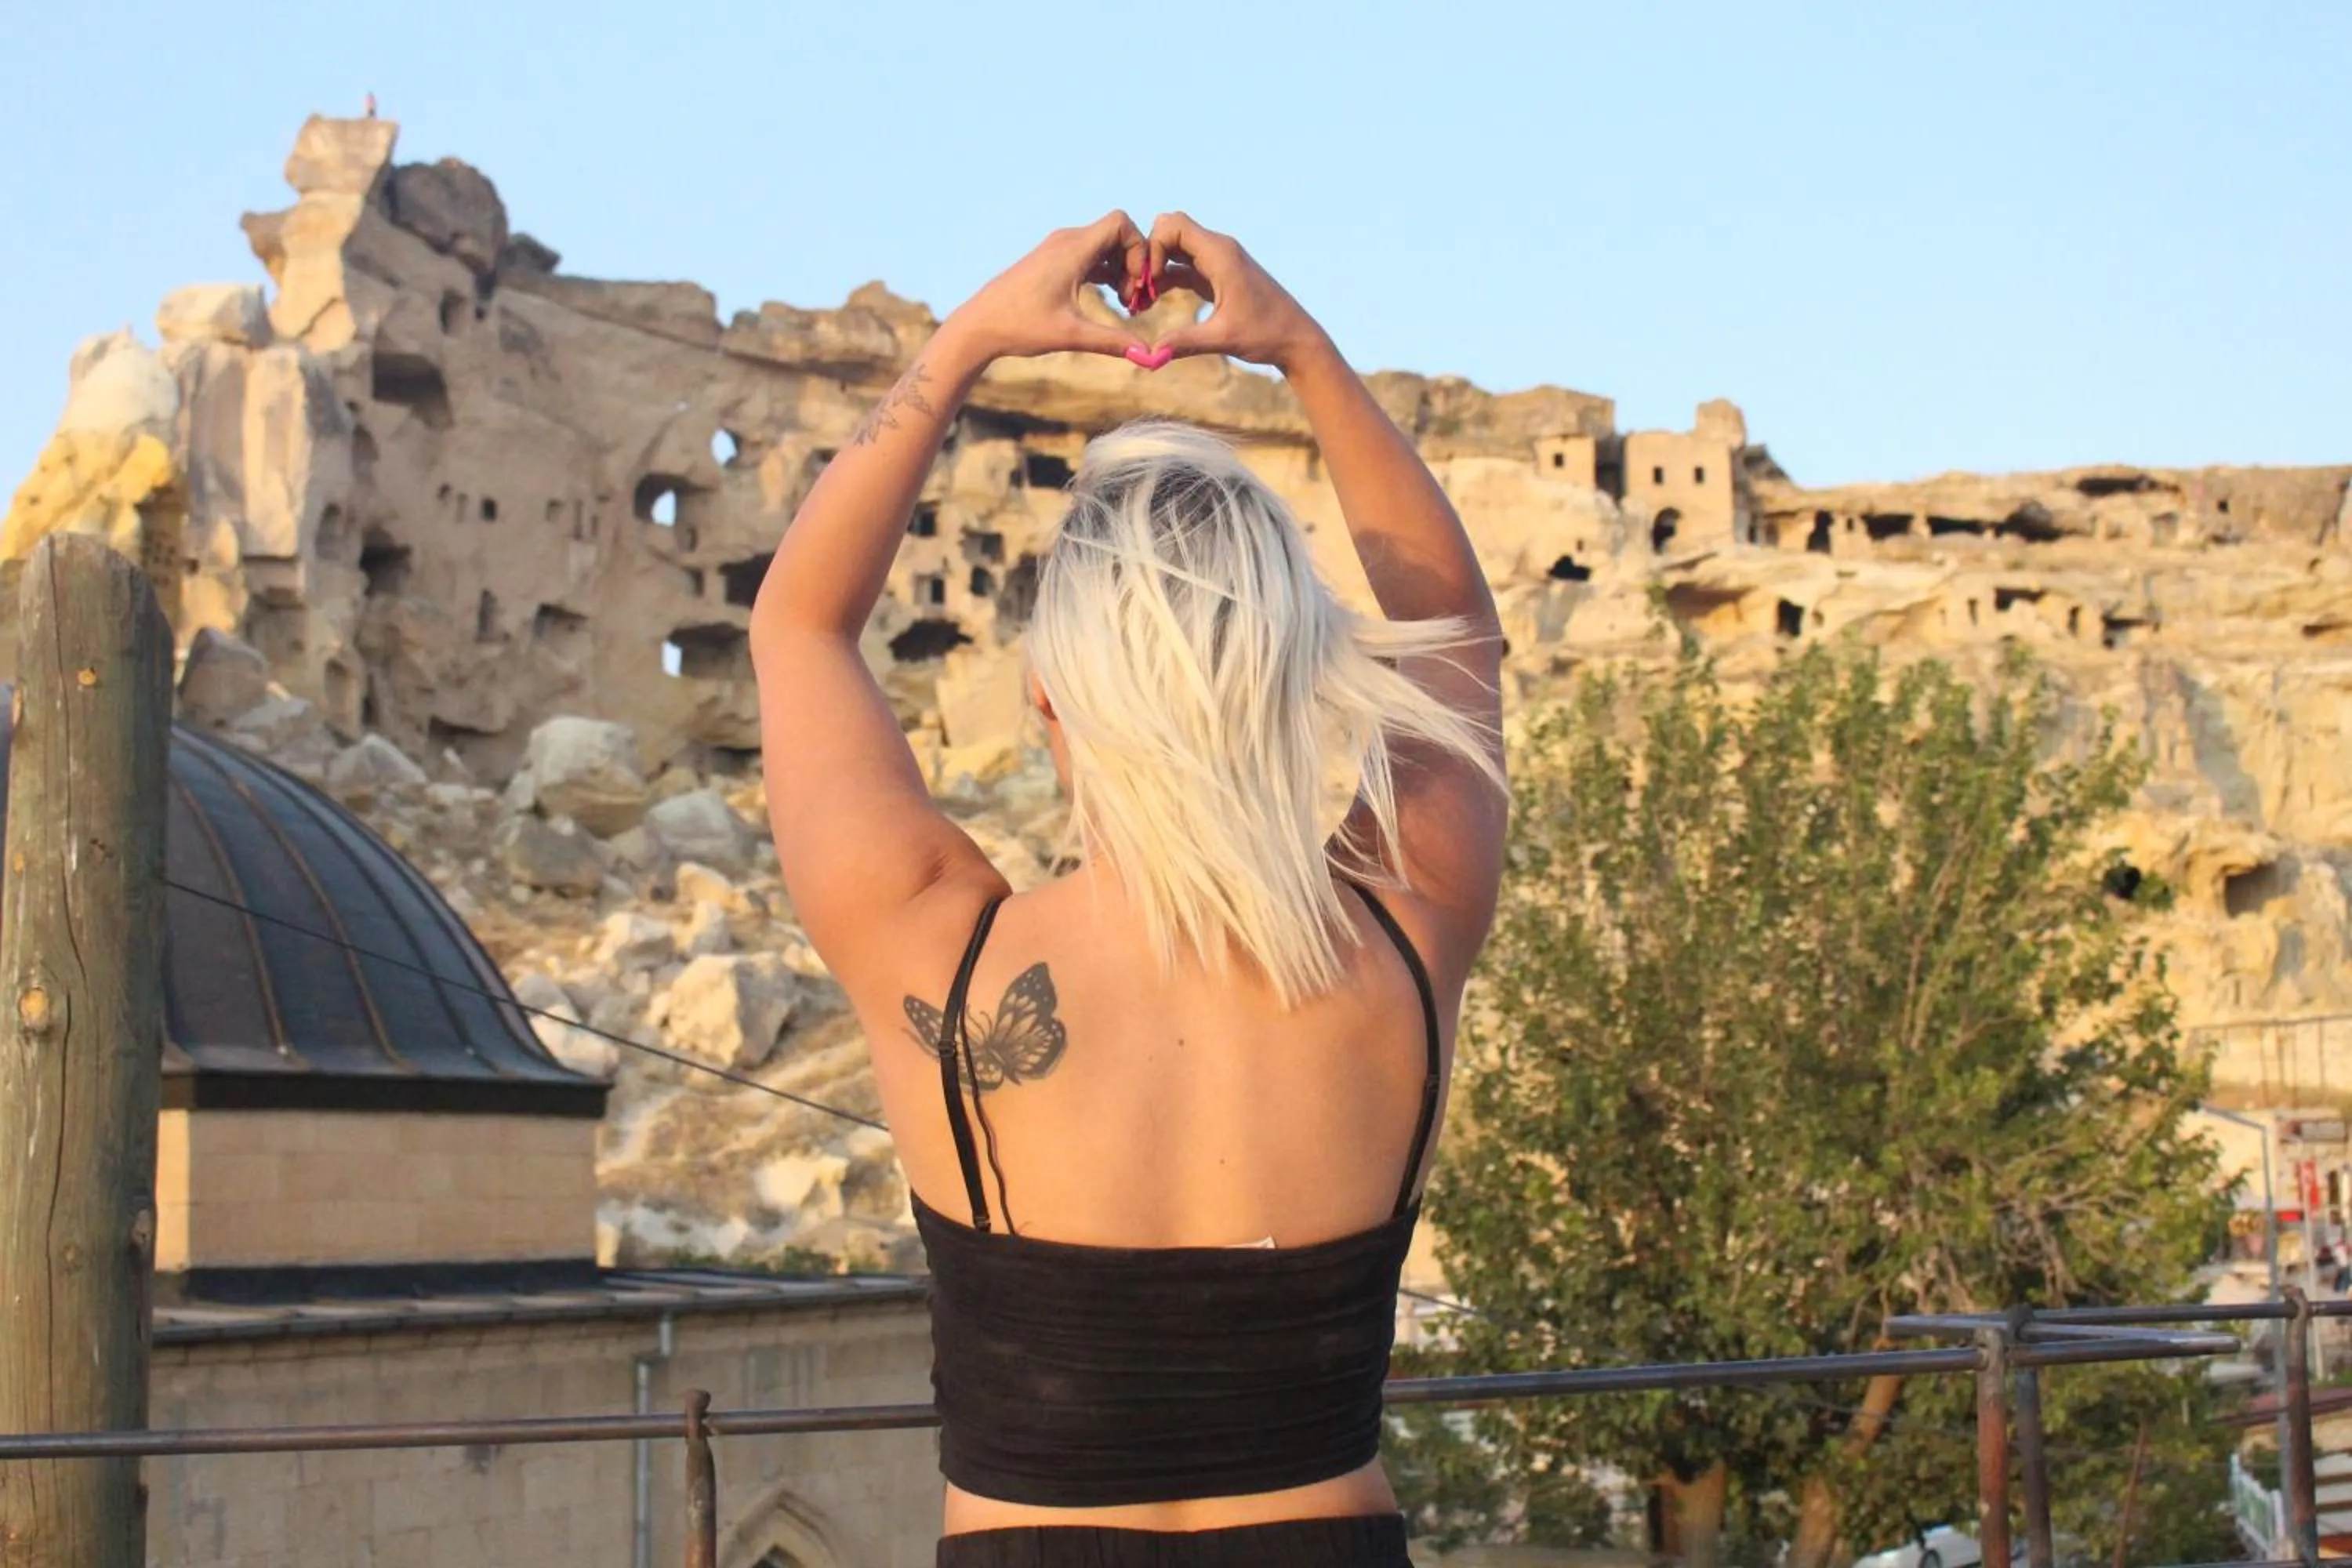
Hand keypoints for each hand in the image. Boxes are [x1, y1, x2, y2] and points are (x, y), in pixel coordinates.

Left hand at [943, 213, 1148, 361]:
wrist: (980, 325)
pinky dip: (1105, 272)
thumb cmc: (1020, 326)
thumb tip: (1148, 356)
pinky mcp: (1053, 261)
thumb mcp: (1071, 335)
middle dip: (1134, 264)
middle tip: (1134, 301)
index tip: (1136, 284)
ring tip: (1124, 305)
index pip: (1121, 223)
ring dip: (1121, 271)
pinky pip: (1090, 256)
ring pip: (1104, 246)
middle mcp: (1066, 242)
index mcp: (1072, 250)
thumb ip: (1112, 341)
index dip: (1139, 249)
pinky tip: (1110, 300)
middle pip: (1117, 234)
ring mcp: (1059, 249)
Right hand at [1144, 213, 1324, 369]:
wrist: (1296, 339)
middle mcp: (1219, 250)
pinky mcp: (1217, 276)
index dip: (1152, 247)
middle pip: (1170, 230)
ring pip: (1175, 249)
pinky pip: (1183, 266)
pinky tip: (1151, 303)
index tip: (1147, 282)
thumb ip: (1185, 343)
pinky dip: (1166, 279)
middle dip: (1149, 255)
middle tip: (1138, 290)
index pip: (1173, 225)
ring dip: (1155, 270)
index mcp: (1221, 255)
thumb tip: (1149, 355)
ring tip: (1139, 301)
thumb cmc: (1266, 334)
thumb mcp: (1222, 339)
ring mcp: (1218, 261)